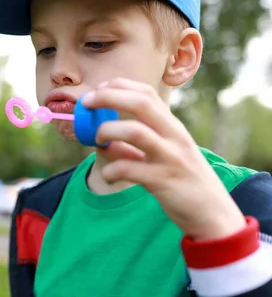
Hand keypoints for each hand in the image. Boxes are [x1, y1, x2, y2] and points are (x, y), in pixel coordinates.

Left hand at [81, 78, 245, 240]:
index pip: (146, 94)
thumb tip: (101, 132)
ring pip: (135, 131)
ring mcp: (171, 157)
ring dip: (108, 131)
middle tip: (86, 103)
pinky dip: (111, 169)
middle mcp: (174, 137)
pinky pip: (128, 168)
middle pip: (141, 104)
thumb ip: (138, 142)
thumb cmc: (182, 180)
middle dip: (109, 98)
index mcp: (173, 127)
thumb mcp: (166, 154)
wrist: (213, 214)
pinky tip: (108, 175)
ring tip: (98, 140)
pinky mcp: (164, 181)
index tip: (98, 90)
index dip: (119, 86)